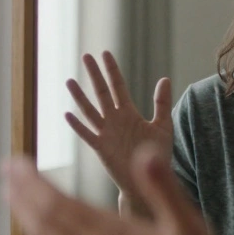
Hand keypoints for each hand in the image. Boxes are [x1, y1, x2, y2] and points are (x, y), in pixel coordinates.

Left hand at [6, 144, 233, 234]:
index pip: (57, 202)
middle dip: (20, 192)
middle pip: (41, 219)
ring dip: (22, 217)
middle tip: (6, 170)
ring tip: (11, 196)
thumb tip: (145, 152)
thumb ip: (163, 188)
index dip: (31, 180)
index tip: (16, 162)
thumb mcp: (188, 228)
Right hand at [65, 51, 173, 198]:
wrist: (149, 180)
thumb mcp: (163, 126)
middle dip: (94, 74)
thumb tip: (165, 78)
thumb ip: (162, 103)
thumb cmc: (156, 154)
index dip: (112, 70)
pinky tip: (68, 115)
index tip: (105, 53)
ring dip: (80, 97)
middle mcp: (115, 120)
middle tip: (86, 56)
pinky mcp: (102, 149)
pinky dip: (78, 126)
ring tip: (70, 81)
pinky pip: (87, 135)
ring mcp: (106, 133)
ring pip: (90, 111)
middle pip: (101, 93)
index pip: (118, 86)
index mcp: (129, 113)